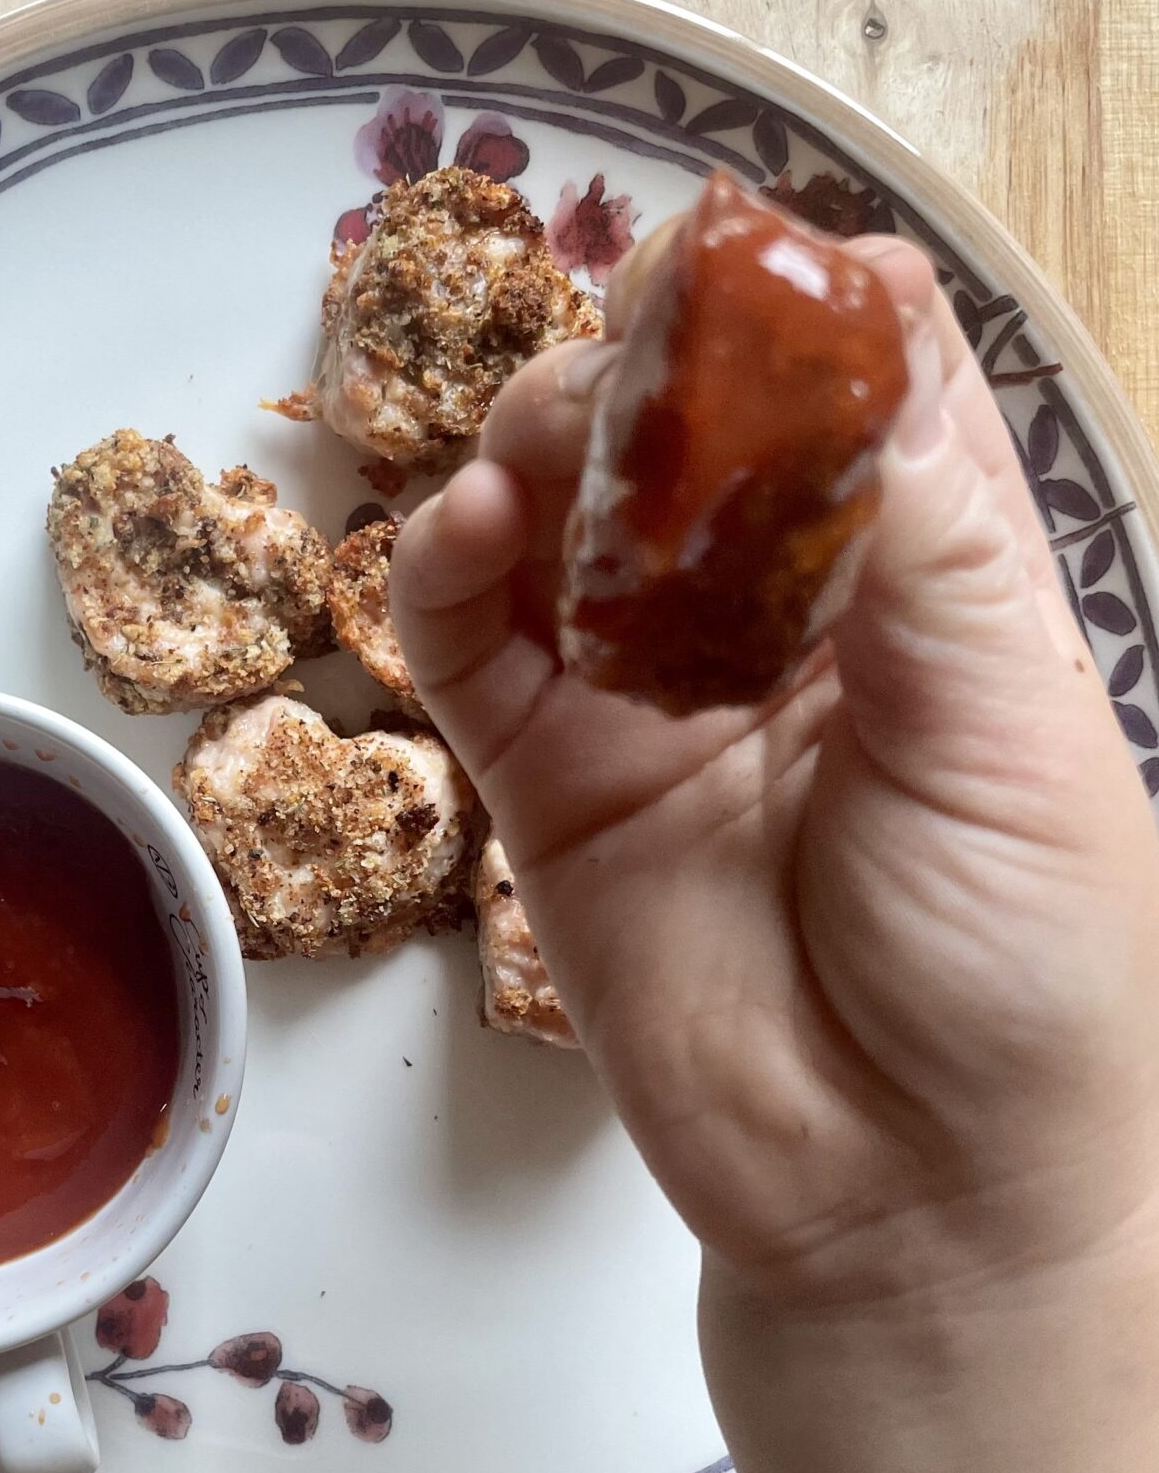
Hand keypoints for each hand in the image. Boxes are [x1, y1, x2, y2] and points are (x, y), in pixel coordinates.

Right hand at [392, 228, 1158, 1310]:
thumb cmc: (1025, 976)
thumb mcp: (1018, 736)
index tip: (757, 266)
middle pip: (690, 433)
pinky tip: (468, 532)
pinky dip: (447, 570)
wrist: (914, 1206)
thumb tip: (855, 345)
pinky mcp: (550, 784)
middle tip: (627, 369)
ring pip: (563, 515)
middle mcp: (784, 623)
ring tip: (539, 449)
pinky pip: (469, 648)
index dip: (808, 311)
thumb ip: (928, 546)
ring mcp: (654, 698)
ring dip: (537, 443)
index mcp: (932, 590)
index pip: (860, 397)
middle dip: (651, 370)